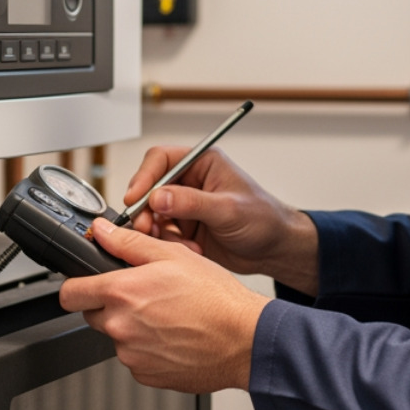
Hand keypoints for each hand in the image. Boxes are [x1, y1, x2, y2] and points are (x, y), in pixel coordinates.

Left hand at [59, 218, 269, 392]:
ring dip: (132, 327)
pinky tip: (173, 336)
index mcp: (122, 292)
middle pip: (93, 315)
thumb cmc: (215, 297)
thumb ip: (128, 242)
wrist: (243, 339)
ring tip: (167, 316)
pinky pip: (135, 358)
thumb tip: (100, 231)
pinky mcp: (146, 374)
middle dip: (111, 304)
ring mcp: (131, 355)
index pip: (70, 294)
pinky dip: (148, 348)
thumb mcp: (173, 255)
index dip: (77, 285)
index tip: (87, 284)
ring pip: (117, 337)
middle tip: (145, 295)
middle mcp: (120, 327)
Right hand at [124, 146, 318, 294]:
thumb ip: (192, 202)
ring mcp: (185, 206)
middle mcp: (190, 181)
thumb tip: (158, 196)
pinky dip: (168, 244)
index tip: (136, 197)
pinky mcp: (183, 228)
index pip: (161, 159)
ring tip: (171, 242)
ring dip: (156, 229)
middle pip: (150, 187)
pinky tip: (189, 250)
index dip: (144, 176)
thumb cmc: (263, 219)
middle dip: (145, 208)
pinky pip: (162, 233)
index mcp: (202, 163)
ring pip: (152, 213)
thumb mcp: (228, 209)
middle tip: (146, 226)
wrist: (274, 249)